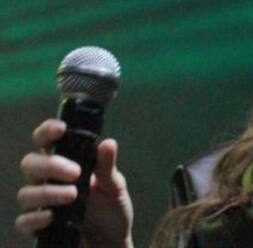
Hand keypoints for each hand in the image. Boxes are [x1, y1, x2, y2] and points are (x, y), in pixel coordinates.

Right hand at [16, 119, 133, 247]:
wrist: (113, 243)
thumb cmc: (111, 210)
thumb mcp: (115, 186)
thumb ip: (107, 167)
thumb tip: (107, 143)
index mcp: (66, 163)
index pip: (46, 141)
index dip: (47, 131)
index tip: (61, 129)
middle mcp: (49, 181)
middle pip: (30, 164)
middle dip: (50, 164)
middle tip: (76, 172)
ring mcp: (42, 205)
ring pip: (25, 193)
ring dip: (47, 192)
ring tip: (73, 195)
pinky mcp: (40, 228)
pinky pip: (24, 221)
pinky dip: (36, 218)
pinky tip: (52, 217)